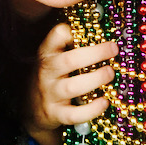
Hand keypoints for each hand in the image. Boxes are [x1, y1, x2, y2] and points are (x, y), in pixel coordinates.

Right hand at [24, 23, 117, 144]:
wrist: (32, 108)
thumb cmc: (53, 76)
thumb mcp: (55, 57)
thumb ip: (73, 45)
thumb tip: (104, 30)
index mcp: (48, 53)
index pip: (55, 37)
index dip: (69, 31)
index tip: (88, 29)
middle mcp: (46, 72)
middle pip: (69, 60)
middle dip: (94, 53)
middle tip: (113, 48)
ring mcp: (50, 94)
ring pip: (72, 87)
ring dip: (95, 79)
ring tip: (110, 73)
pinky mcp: (55, 114)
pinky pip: (73, 114)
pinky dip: (91, 109)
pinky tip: (105, 102)